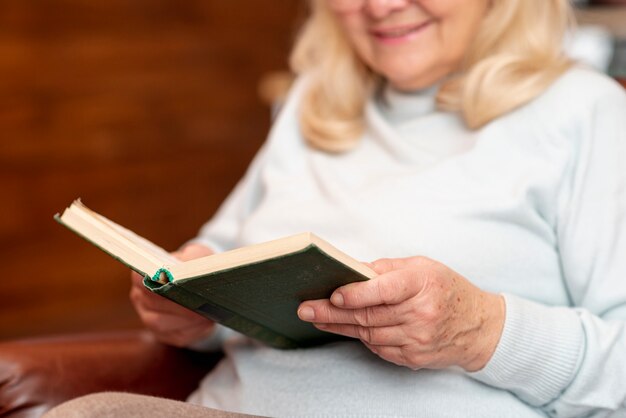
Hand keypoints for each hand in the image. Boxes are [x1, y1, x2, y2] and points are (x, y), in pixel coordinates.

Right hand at [130, 243, 215, 346]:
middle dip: (178, 305)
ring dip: (187, 321)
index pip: (140, 280)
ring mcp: (149, 319)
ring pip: (162, 325)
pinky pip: (176, 336)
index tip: (176, 283)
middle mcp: (140, 298)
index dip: (157, 283)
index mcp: (142, 275)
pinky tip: (208, 323)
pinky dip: (194, 331)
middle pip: (154, 305)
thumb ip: (191, 261)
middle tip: (202, 303)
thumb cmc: (195, 265)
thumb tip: (194, 272)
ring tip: (208, 314)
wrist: (199, 280)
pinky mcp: (165, 335)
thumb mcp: (194, 256)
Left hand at [298, 256, 504, 370]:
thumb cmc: (447, 289)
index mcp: (422, 284)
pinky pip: (378, 347)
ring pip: (369, 333)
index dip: (356, 294)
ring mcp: (418, 339)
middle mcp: (421, 314)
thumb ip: (386, 269)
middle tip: (306, 309)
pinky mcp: (413, 357)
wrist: (479, 327)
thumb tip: (351, 271)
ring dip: (340, 326)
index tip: (334, 295)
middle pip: (369, 315)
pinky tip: (346, 328)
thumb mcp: (422, 267)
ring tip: (317, 317)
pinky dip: (361, 336)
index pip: (385, 290)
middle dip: (332, 312)